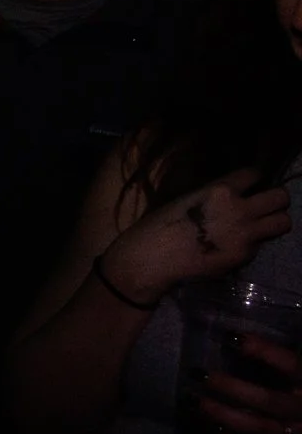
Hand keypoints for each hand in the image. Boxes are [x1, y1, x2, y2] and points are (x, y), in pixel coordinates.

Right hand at [103, 170, 290, 300]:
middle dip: (275, 200)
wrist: (150, 259)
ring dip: (274, 221)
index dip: (253, 179)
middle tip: (262, 206)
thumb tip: (232, 196)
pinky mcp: (244, 255)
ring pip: (282, 222)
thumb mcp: (185, 199)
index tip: (248, 186)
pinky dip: (251, 245)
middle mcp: (239, 209)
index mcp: (220, 190)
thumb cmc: (157, 225)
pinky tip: (233, 246)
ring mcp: (244, 234)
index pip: (254, 174)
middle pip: (280, 197)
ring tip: (260, 225)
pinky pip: (259, 245)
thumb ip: (214, 196)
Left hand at [195, 334, 301, 433]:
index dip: (263, 350)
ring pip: (260, 429)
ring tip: (194, 402)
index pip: (292, 366)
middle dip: (230, 388)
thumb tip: (245, 337)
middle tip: (197, 374)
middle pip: (268, 401)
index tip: (230, 337)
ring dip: (223, 416)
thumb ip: (287, 362)